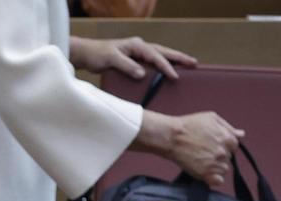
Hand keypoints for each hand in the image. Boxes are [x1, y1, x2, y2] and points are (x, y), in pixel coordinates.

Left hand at [69, 35, 195, 79]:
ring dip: (173, 60)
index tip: (175, 76)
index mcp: (136, 45)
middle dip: (179, 58)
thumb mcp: (111, 60)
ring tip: (187, 65)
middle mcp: (139, 47)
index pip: (155, 56)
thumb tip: (142, 74)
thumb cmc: (97, 55)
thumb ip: (126, 66)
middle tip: (194, 63)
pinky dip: (162, 66)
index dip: (166, 66)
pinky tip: (168, 73)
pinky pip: (152, 62)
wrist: (86, 54)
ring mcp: (137, 53)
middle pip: (163, 51)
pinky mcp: (134, 60)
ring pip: (160, 55)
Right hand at [136, 109, 244, 187]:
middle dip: (218, 156)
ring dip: (215, 168)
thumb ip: (228, 128)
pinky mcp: (206, 174)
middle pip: (228, 159)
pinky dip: (213, 179)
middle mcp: (223, 152)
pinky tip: (205, 172)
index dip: (223, 146)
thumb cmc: (189, 125)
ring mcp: (215, 164)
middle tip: (204, 152)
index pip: (234, 147)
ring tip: (202, 161)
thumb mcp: (212, 118)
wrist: (172, 136)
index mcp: (227, 138)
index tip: (212, 146)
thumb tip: (241, 134)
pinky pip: (218, 181)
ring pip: (223, 170)